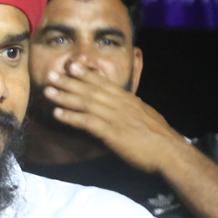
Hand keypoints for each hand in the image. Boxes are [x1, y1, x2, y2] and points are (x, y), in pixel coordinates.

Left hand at [44, 61, 183, 174]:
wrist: (170, 152)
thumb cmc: (161, 139)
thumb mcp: (146, 118)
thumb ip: (132, 111)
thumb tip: (124, 110)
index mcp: (129, 100)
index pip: (104, 83)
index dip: (87, 74)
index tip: (73, 65)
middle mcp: (120, 104)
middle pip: (91, 89)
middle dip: (69, 81)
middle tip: (51, 73)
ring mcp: (116, 117)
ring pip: (86, 103)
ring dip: (65, 97)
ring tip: (47, 91)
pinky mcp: (112, 133)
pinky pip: (87, 122)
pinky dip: (71, 117)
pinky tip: (57, 114)